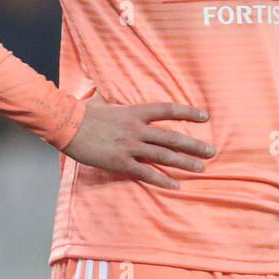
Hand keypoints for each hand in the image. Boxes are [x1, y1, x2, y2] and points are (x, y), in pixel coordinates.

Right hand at [61, 90, 214, 189]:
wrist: (67, 124)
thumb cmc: (83, 112)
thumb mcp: (103, 101)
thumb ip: (112, 100)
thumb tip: (106, 92)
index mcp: (135, 112)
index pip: (168, 110)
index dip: (188, 113)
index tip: (204, 117)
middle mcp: (137, 129)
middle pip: (172, 137)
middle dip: (194, 145)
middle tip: (211, 151)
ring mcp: (130, 146)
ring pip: (164, 156)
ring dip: (184, 163)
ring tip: (200, 169)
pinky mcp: (120, 162)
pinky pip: (146, 172)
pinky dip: (162, 180)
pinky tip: (175, 186)